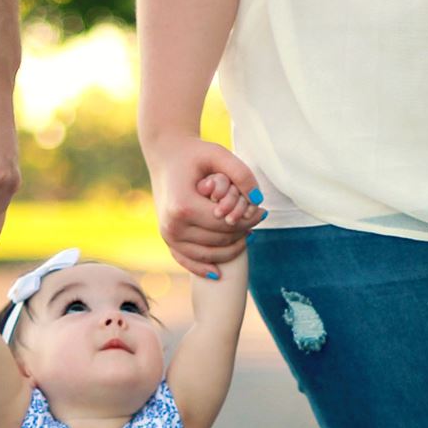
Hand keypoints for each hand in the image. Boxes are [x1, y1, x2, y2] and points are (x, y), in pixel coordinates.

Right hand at [145, 135, 264, 278]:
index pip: (225, 224)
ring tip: (247, 234)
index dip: (248, 220)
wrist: (165, 156)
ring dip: (230, 249)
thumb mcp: (219, 154)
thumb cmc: (194, 153)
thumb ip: (242, 174)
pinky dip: (203, 268)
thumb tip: (258, 201)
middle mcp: (173, 225)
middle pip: (218, 241)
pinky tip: (219, 274)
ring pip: (207, 254)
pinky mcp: (167, 240)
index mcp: (183, 205)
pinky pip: (187, 261)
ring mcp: (168, 235)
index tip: (262, 211)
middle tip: (257, 221)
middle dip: (242, 232)